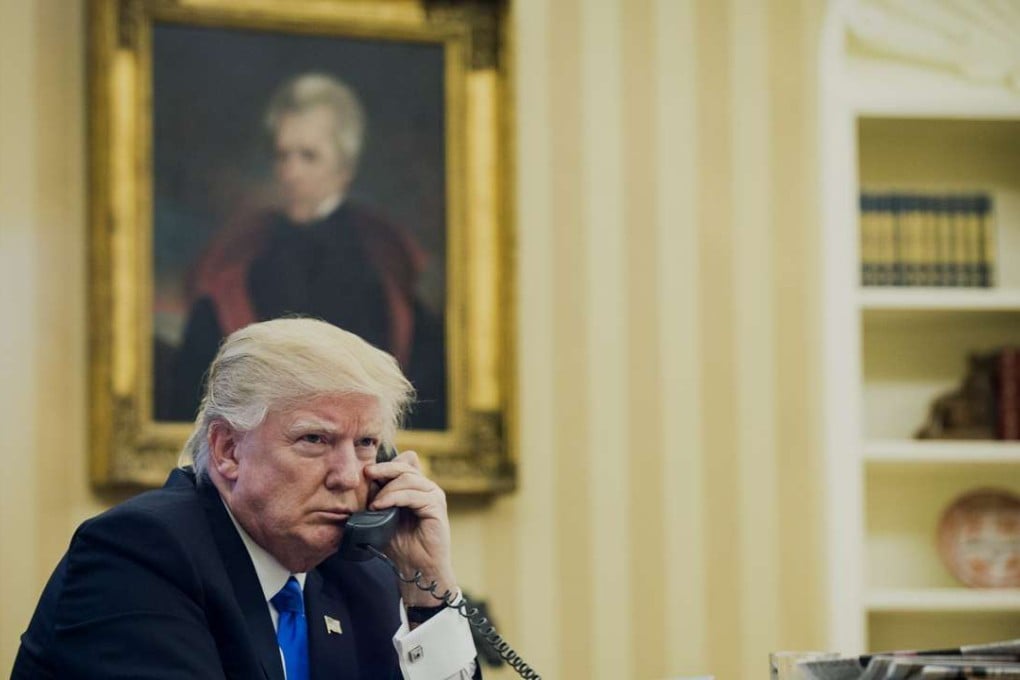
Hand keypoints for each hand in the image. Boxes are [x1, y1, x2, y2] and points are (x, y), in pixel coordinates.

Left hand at [364, 450, 457, 606]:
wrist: (416, 570)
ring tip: (373, 504)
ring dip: (387, 489)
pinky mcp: (437, 507)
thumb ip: (378, 498)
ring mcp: (434, 496)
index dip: (385, 465)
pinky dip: (394, 498)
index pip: (403, 464)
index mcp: (417, 488)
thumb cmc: (400, 545)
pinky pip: (414, 495)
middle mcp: (428, 488)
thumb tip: (363, 481)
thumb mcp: (383, 517)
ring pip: (408, 479)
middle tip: (366, 474)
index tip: (366, 471)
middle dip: (383, 469)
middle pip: (405, 466)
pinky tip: (380, 506)